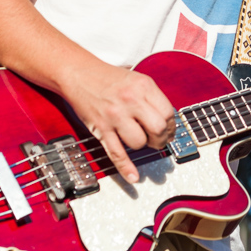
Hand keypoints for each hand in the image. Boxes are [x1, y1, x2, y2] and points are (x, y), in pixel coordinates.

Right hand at [63, 63, 176, 182]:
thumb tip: (168, 120)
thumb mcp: (137, 79)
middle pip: (157, 128)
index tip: (169, 130)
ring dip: (142, 146)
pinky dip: (125, 168)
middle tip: (158, 140)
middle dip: (161, 139)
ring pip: (139, 142)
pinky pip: (116, 153)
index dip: (171, 125)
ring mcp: (115, 116)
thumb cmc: (108, 78)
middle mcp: (130, 100)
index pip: (168, 112)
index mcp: (143, 86)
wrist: (79, 73)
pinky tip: (133, 176)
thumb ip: (152, 98)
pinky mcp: (101, 128)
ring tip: (140, 141)